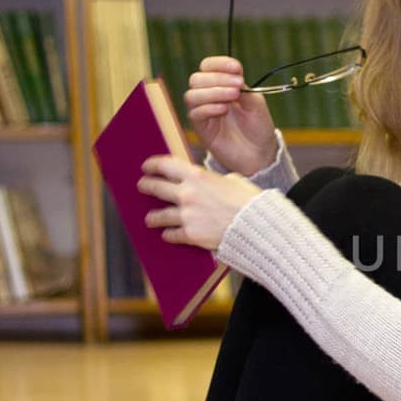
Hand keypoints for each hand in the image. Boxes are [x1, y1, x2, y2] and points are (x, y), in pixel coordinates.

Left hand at [139, 155, 262, 251]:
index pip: (165, 165)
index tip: (147, 167)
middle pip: (156, 188)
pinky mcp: (190, 235)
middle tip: (143, 186)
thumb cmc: (250, 201)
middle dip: (147, 186)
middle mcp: (187, 194)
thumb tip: (215, 183)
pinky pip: (172, 235)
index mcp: (197, 176)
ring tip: (150, 218)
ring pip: (159, 215)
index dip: (153, 165)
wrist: (256, 227)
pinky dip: (169, 235)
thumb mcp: (234, 181)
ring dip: (153, 217)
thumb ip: (217, 180)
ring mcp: (186, 215)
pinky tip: (167, 235)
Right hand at [185, 56, 278, 175]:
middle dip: (217, 78)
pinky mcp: (201, 128)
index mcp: (222, 84)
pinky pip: (195, 113)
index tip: (236, 67)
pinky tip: (223, 109)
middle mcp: (209, 95)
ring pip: (192, 95)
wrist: (260, 153)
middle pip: (197, 78)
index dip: (219, 63)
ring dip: (213, 92)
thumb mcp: (256, 103)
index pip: (208, 66)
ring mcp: (203, 111)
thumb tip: (233, 75)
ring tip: (233, 97)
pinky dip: (208, 108)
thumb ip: (243, 89)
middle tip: (238, 85)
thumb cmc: (258, 127)